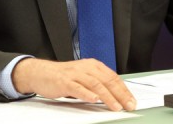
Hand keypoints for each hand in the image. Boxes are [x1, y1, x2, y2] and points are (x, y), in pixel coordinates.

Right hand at [12, 58, 136, 110]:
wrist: (41, 72)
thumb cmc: (64, 77)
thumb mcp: (83, 77)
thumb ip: (97, 83)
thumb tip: (116, 95)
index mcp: (93, 65)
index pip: (113, 77)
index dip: (124, 90)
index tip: (132, 101)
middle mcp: (86, 67)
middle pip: (107, 80)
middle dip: (120, 94)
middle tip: (128, 105)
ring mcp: (75, 74)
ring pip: (95, 84)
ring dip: (107, 96)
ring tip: (115, 106)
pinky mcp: (64, 81)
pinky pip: (78, 88)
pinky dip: (87, 94)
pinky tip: (94, 100)